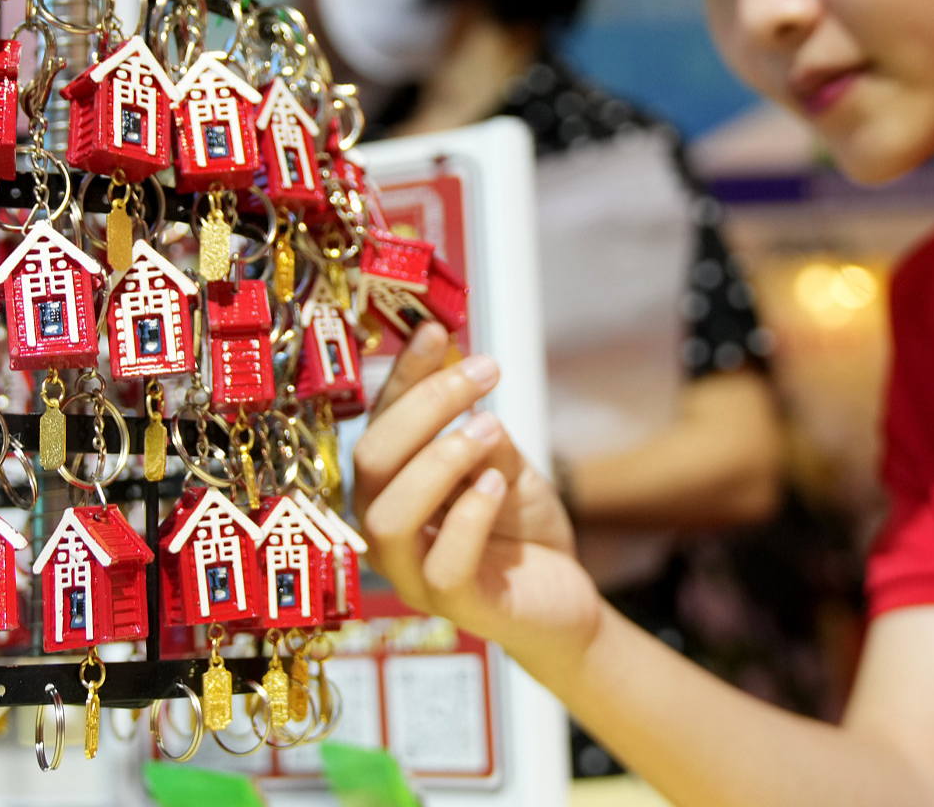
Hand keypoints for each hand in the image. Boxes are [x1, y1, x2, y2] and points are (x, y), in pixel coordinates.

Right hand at [353, 324, 604, 667]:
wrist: (562, 595)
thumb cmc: (521, 528)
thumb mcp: (503, 463)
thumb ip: (478, 431)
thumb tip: (463, 377)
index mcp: (390, 487)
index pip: (380, 422)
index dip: (404, 374)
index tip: (435, 329)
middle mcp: (386, 529)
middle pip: (371, 460)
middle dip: (425, 405)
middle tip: (483, 372)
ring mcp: (411, 573)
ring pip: (389, 515)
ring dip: (438, 460)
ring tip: (489, 426)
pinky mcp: (453, 604)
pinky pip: (444, 563)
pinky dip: (469, 515)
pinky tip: (496, 483)